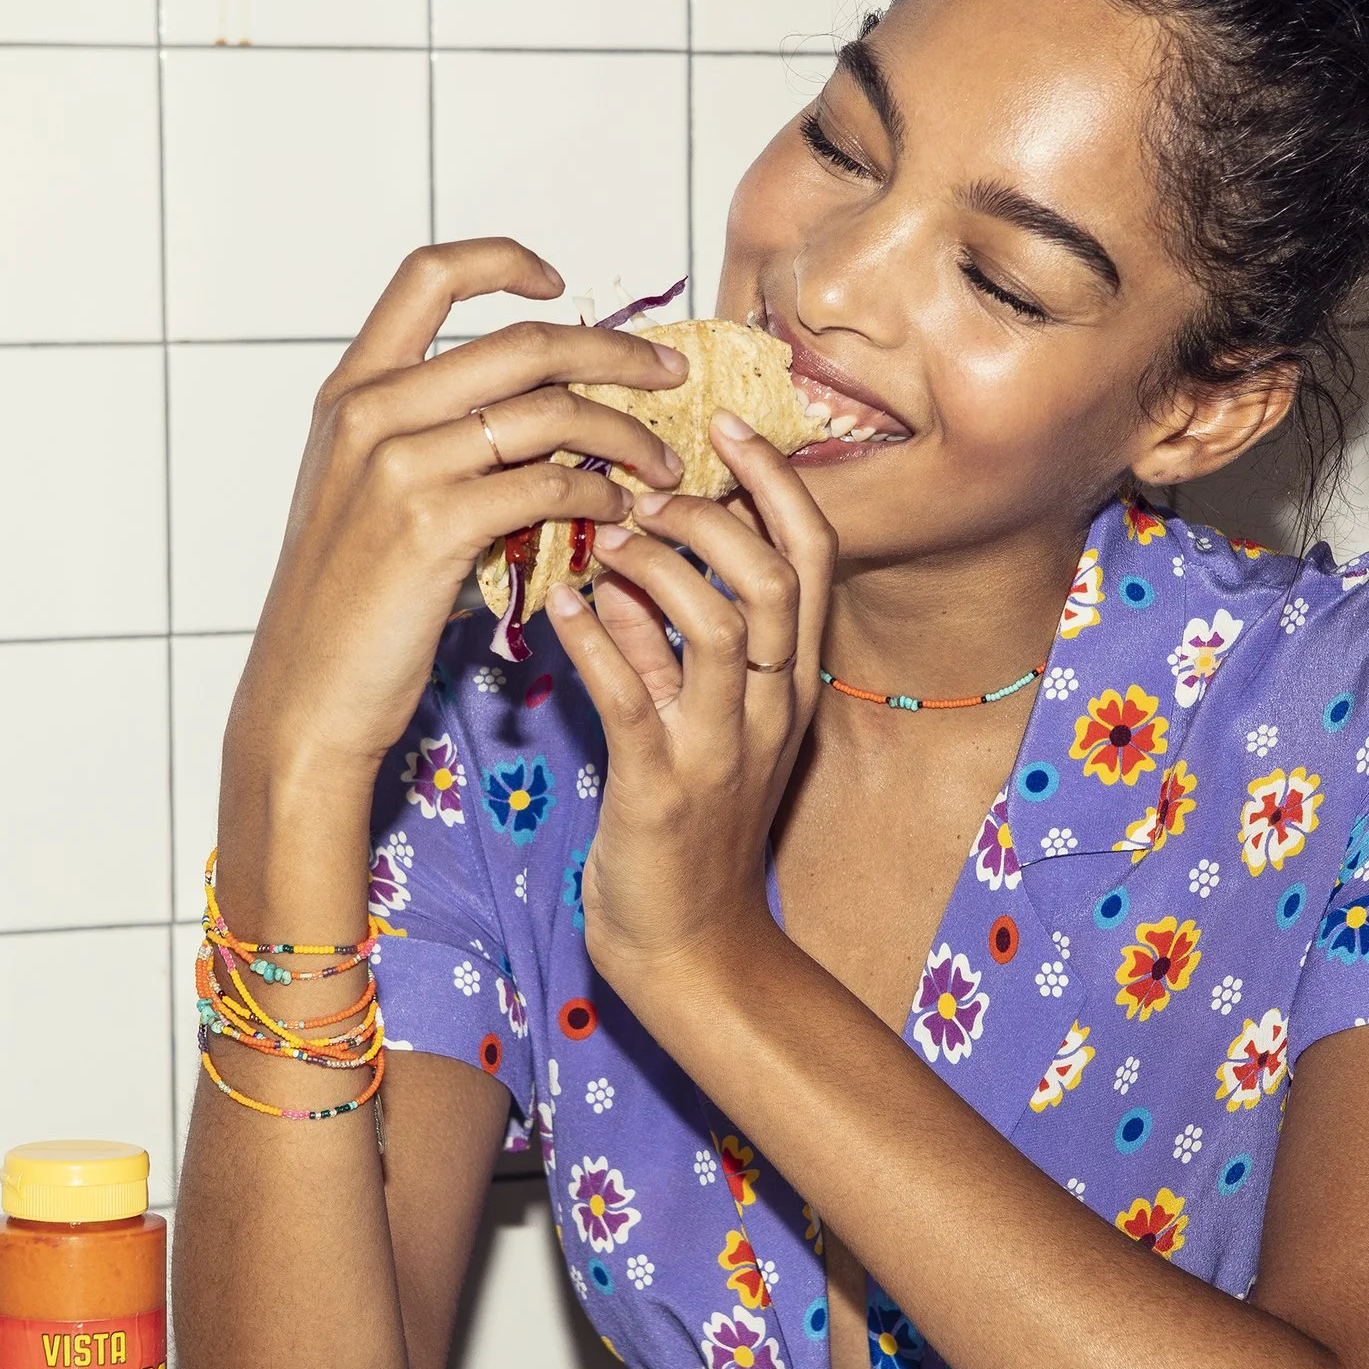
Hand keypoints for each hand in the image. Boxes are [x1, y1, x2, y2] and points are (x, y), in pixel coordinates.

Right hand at [226, 238, 687, 795]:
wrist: (307, 692)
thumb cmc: (349, 602)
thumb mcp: (366, 493)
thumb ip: (428, 434)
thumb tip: (532, 407)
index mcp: (351, 389)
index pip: (428, 275)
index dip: (502, 263)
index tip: (560, 284)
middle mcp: (370, 412)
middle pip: (521, 343)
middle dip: (615, 353)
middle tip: (671, 377)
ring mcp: (399, 466)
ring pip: (549, 413)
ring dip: (625, 436)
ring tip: (664, 468)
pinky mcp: (433, 527)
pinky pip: (547, 486)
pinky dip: (600, 496)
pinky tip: (620, 514)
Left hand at [544, 415, 837, 989]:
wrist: (690, 945)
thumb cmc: (687, 826)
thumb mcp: (695, 719)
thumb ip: (667, 640)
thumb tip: (625, 563)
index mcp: (789, 679)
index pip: (810, 553)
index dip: (773, 479)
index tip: (722, 422)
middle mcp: (771, 705)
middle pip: (776, 573)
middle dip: (712, 512)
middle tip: (645, 487)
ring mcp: (723, 747)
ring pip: (715, 622)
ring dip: (654, 566)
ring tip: (602, 540)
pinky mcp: (663, 787)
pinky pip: (633, 693)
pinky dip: (595, 639)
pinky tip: (559, 606)